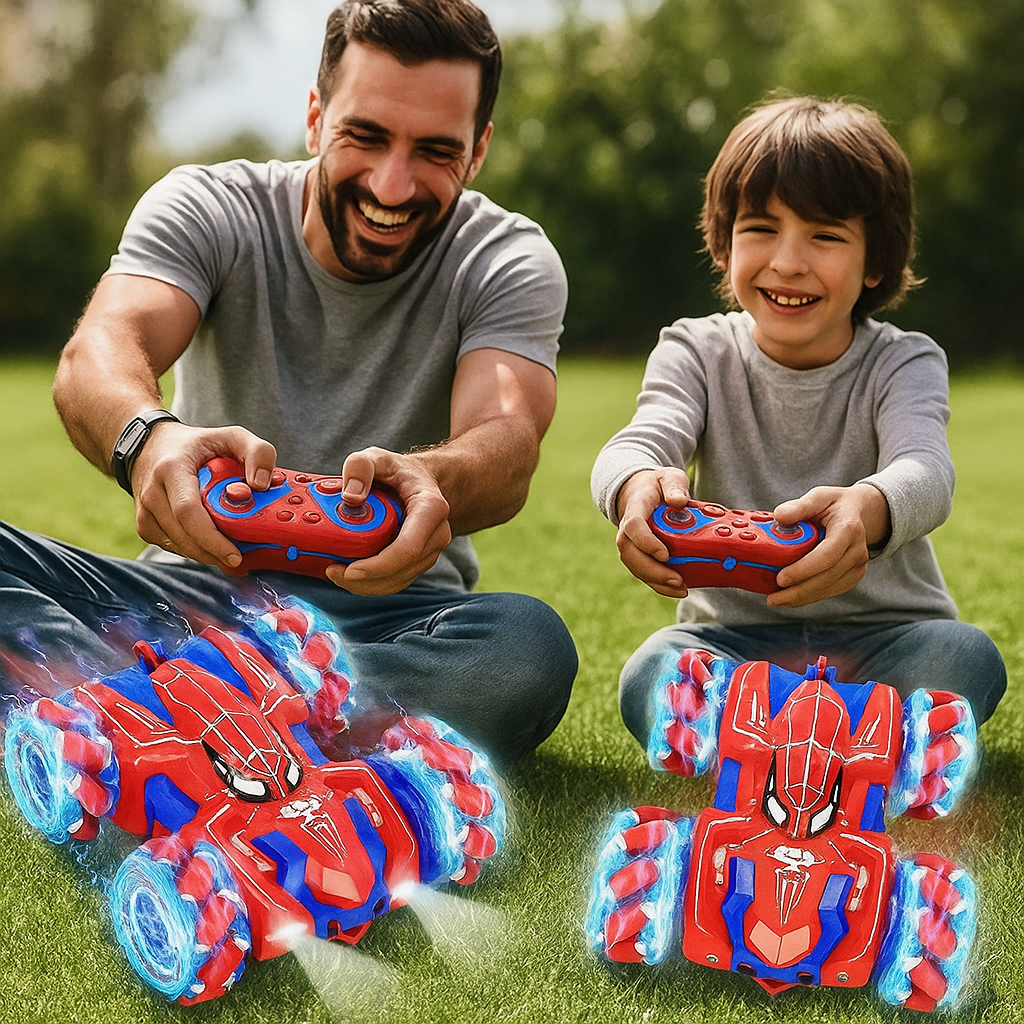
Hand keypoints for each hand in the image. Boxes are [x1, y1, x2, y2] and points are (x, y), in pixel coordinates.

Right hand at [130, 422, 276, 568]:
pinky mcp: (145, 525)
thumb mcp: (232, 436)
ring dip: (206, 554)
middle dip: (214, 552)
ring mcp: (145, 510)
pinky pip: (172, 546)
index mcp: (172, 469)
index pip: (187, 511)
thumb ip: (257, 452)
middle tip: (240, 559)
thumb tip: (262, 485)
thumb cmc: (196, 444)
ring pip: (178, 545)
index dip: (211, 538)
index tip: (235, 554)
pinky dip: (194, 550)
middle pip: (184, 535)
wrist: (151, 446)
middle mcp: (153, 492)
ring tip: (231, 552)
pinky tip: (211, 545)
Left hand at [326, 447, 451, 594]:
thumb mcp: (377, 457)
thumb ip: (360, 467)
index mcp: (430, 508)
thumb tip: (349, 497)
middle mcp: (436, 534)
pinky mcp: (419, 562)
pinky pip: (395, 581)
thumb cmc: (398, 471)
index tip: (349, 570)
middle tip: (331, 572)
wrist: (422, 481)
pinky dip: (371, 583)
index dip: (378, 565)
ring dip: (365, 585)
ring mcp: (430, 551)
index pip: (407, 548)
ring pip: (398, 581)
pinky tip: (349, 575)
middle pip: (401, 570)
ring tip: (335, 573)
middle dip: (364, 580)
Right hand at [614, 468, 691, 597]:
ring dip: (656, 582)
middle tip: (677, 579)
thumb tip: (679, 502)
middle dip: (652, 571)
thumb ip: (674, 486)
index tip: (665, 554)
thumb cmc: (657, 486)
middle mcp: (627, 529)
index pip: (633, 526)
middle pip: (630, 554)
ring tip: (680, 589)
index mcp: (635, 508)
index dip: (646, 542)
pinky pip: (643, 573)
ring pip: (635, 567)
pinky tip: (676, 590)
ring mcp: (631, 544)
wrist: (640, 492)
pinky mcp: (638, 555)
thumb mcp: (669, 477)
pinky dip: (658, 584)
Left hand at [768, 483, 890, 607]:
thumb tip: (779, 517)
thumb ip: (798, 506)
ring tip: (776, 600)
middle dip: (799, 590)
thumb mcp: (818, 497)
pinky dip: (810, 597)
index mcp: (848, 529)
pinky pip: (831, 591)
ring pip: (829, 588)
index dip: (804, 569)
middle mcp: (857, 550)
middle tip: (773, 598)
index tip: (781, 578)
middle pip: (827, 577)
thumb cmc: (834, 504)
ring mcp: (857, 566)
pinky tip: (791, 598)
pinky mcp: (853, 576)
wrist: (858, 512)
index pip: (827, 555)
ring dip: (802, 598)